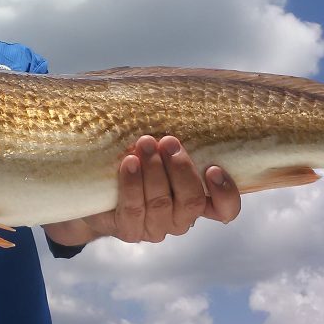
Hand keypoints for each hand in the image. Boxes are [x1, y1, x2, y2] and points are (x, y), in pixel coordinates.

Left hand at [43, 135, 240, 245]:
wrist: (97, 188)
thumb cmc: (138, 160)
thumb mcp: (161, 150)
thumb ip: (176, 138)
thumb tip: (184, 92)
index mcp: (198, 201)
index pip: (226, 209)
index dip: (225, 193)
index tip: (213, 168)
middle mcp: (181, 219)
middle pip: (191, 201)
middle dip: (180, 169)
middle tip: (168, 142)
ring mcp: (155, 228)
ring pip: (161, 204)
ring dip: (153, 172)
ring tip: (145, 144)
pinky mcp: (129, 230)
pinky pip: (132, 209)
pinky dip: (131, 184)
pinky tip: (128, 162)